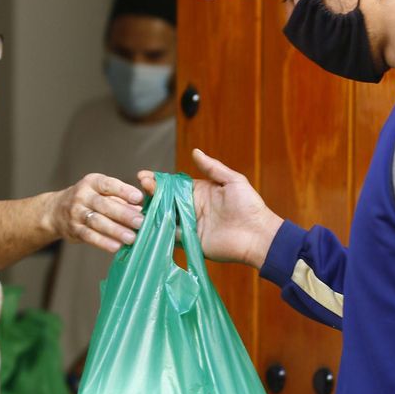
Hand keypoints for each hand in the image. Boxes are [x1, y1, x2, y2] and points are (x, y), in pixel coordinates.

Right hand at [50, 174, 145, 252]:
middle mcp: (82, 196)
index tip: (139, 198)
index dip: (124, 191)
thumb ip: (121, 199)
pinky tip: (116, 247)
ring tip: (131, 238)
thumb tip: (142, 209)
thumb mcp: (101, 192)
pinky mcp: (74, 229)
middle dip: (123, 214)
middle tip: (140, 222)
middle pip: (104, 205)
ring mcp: (76, 213)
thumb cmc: (89, 200)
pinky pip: (89, 236)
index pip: (108, 185)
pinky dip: (103, 242)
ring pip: (97, 222)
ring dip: (115, 230)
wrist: (56, 211)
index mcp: (92, 182)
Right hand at [138, 149, 282, 268]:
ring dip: (152, 212)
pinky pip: (171, 236)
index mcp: (200, 192)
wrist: (257, 235)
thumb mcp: (233, 181)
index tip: (143, 176)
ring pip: (165, 217)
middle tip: (138, 189)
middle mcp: (192, 208)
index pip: (174, 185)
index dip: (158, 181)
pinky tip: (146, 226)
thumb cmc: (249, 205)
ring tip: (136, 206)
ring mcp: (190, 225)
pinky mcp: (191, 242)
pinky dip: (159, 231)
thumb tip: (195, 151)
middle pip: (166, 200)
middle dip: (151, 194)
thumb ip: (213, 168)